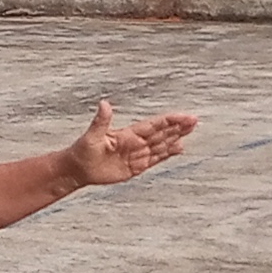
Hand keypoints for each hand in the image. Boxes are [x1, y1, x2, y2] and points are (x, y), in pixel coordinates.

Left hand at [61, 99, 198, 187]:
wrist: (77, 169)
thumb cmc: (82, 151)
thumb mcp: (92, 135)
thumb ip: (101, 121)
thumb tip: (104, 103)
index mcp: (127, 134)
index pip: (153, 125)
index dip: (170, 121)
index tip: (185, 117)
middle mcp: (134, 143)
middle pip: (161, 133)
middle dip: (177, 127)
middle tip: (194, 121)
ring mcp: (136, 154)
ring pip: (160, 145)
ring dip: (175, 139)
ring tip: (189, 132)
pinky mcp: (135, 167)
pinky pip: (155, 159)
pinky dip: (167, 154)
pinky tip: (178, 149)